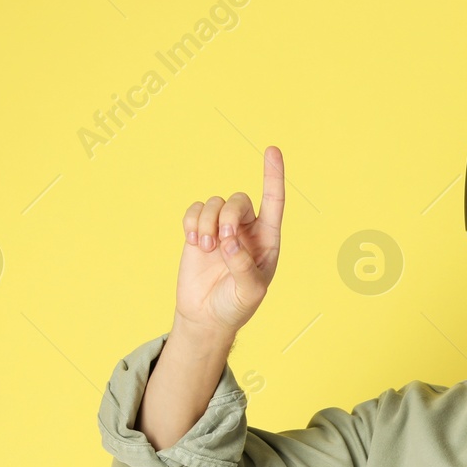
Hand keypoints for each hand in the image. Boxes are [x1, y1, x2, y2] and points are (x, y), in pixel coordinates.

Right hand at [175, 145, 285, 338]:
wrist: (206, 316)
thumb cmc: (236, 305)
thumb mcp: (249, 292)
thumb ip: (243, 267)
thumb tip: (230, 242)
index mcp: (268, 240)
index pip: (274, 201)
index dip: (273, 176)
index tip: (272, 150)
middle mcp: (246, 230)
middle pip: (239, 200)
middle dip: (227, 217)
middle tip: (222, 242)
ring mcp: (221, 229)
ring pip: (214, 203)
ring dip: (207, 223)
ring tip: (206, 249)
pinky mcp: (199, 231)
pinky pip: (194, 210)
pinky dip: (192, 223)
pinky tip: (195, 243)